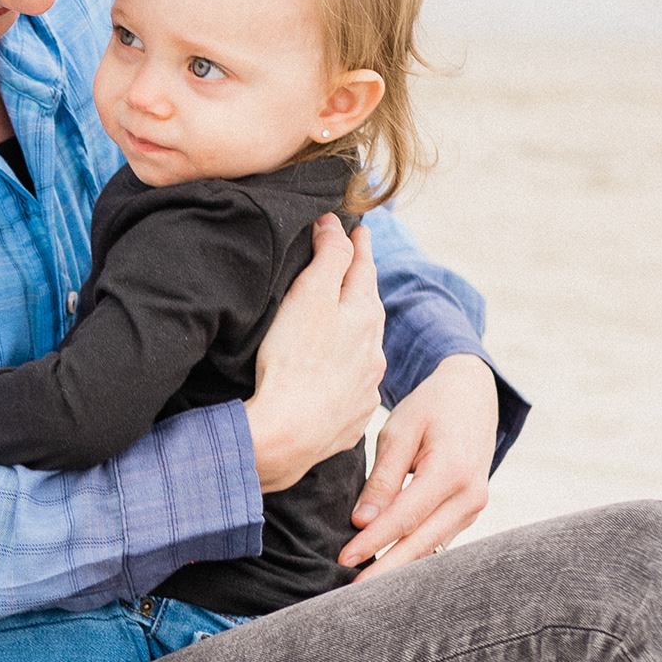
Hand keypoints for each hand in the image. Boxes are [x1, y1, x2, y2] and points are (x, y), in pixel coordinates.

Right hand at [246, 216, 384, 492]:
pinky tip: (340, 378)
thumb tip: (338, 226)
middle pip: (370, 309)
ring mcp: (365, 388)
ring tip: (350, 323)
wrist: (289, 435)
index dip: (360, 245)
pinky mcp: (350, 419)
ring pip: (367, 351)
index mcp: (364, 316)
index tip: (360, 228)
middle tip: (359, 268)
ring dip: (360, 333)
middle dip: (363, 287)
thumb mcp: (310, 295)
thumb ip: (329, 256)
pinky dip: (350, 375)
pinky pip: (355, 389)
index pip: (364, 269)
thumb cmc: (294, 361)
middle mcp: (373, 352)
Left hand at [343, 352, 498, 572]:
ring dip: (399, 567)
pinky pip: (438, 540)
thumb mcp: (399, 432)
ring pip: (432, 547)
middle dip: (385, 569)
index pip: (405, 518)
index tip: (344, 558)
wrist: (473, 396)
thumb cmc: (430, 408)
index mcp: (451, 471)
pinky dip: (413, 554)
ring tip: (364, 585)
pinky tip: (387, 566)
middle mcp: (470, 496)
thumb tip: (363, 522)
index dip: (374, 542)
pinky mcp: (469, 513)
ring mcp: (474, 508)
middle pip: (422, 544)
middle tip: (350, 591)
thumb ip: (384, 479)